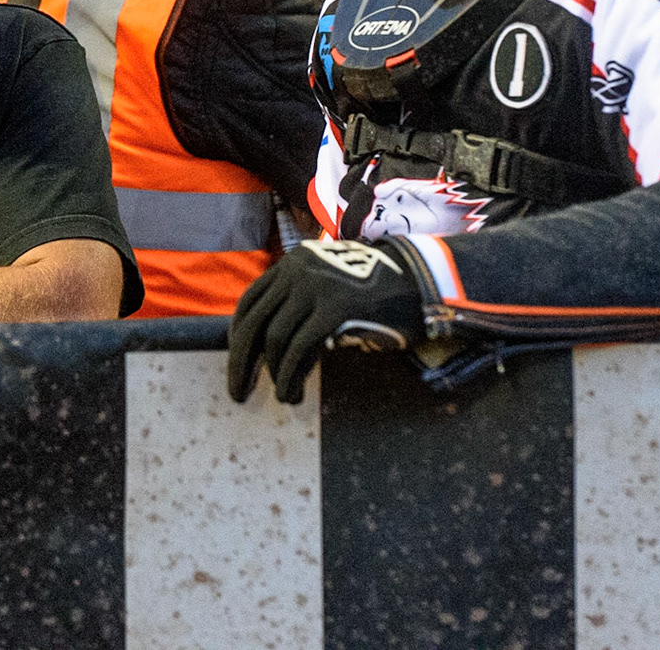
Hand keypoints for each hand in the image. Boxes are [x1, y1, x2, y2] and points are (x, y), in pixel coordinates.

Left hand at [226, 238, 423, 403]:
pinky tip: (290, 393)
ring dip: (272, 374)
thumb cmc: (378, 292)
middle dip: (241, 360)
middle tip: (238, 391)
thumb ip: (301, 307)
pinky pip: (298, 347)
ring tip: (283, 396)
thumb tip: (269, 351)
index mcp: (293, 262)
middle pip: (253, 321)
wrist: (422, 279)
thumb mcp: (330, 289)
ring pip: (274, 337)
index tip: (239, 361)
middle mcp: (297, 270)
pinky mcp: (334, 308)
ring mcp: (315, 286)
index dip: (239, 335)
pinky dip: (288, 375)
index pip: (250, 300)